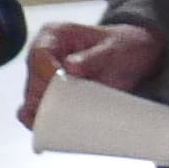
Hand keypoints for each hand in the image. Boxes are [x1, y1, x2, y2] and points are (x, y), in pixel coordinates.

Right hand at [21, 20, 165, 123]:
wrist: (136, 56)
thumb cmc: (124, 46)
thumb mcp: (114, 48)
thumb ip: (93, 57)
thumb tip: (69, 67)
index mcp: (53, 36)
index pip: (38, 55)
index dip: (46, 72)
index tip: (63, 83)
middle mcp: (42, 57)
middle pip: (32, 82)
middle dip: (45, 99)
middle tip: (68, 109)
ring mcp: (44, 78)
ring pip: (32, 100)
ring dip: (42, 113)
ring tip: (62, 123)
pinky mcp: (51, 96)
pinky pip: (37, 112)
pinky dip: (41, 122)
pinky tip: (50, 131)